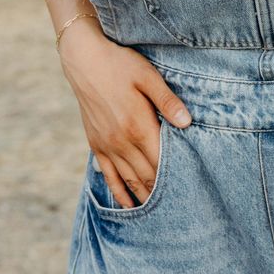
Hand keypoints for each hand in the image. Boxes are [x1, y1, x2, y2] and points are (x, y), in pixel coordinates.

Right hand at [58, 20, 191, 207]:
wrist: (84, 61)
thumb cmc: (120, 65)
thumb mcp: (148, 77)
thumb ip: (168, 101)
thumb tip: (187, 122)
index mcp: (138, 127)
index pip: (161, 162)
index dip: (175, 178)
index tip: (189, 190)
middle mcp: (122, 142)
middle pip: (147, 176)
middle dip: (163, 192)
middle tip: (181, 206)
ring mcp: (107, 146)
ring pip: (129, 180)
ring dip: (144, 196)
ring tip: (160, 212)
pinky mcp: (96, 145)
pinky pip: (108, 176)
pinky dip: (119, 192)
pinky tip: (129, 204)